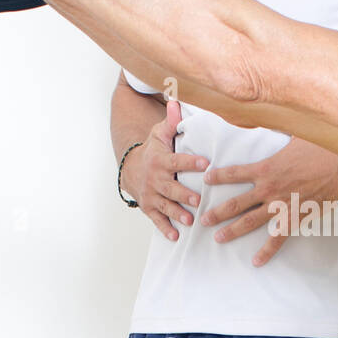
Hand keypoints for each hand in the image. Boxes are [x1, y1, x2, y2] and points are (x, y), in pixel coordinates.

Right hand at [122, 99, 209, 240]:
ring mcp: (152, 195)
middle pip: (170, 187)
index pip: (177, 160)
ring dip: (176, 213)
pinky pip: (156, 219)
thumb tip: (177, 101)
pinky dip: (165, 229)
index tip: (205, 164)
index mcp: (162, 160)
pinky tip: (176, 236)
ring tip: (189, 220)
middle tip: (198, 200)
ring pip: (165, 205)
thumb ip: (171, 122)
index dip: (191, 162)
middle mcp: (156, 179)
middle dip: (183, 194)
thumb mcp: (159, 134)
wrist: (131, 169)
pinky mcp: (149, 207)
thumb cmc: (153, 150)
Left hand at [200, 137, 337, 266]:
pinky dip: (267, 250)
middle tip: (203, 219)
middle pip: (236, 203)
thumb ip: (279, 129)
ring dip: (233, 230)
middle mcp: (269, 188)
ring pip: (251, 221)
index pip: (235, 173)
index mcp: (266, 167)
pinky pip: (278, 237)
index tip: (207, 179)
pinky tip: (257, 261)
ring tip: (219, 238)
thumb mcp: (295, 132)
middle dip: (218, 212)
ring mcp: (281, 204)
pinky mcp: (296, 216)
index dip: (219, 176)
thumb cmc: (322, 146)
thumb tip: (270, 115)